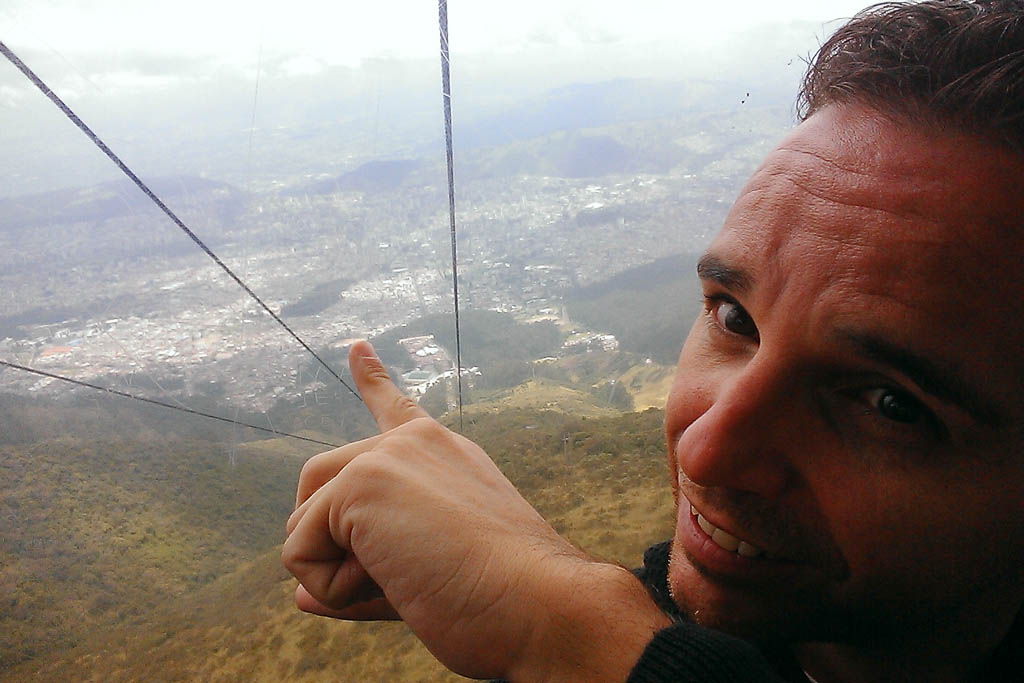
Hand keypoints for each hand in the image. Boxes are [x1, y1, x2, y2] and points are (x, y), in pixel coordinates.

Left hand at [282, 341, 670, 680]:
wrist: (540, 604)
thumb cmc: (501, 605)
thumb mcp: (423, 582)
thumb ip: (361, 575)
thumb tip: (299, 595)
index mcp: (444, 456)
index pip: (395, 411)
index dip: (371, 379)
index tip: (355, 346)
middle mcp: (414, 444)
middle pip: (318, 485)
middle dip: (329, 544)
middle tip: (401, 581)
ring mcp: (386, 457)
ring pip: (303, 521)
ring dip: (336, 573)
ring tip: (409, 581)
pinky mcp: (362, 482)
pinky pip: (300, 552)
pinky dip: (333, 589)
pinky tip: (399, 582)